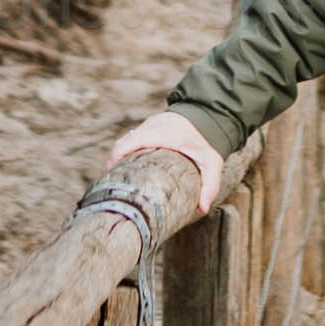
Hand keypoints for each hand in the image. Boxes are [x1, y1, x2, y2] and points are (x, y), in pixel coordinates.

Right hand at [103, 108, 225, 218]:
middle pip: (124, 141)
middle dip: (115, 159)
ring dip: (120, 156)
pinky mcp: (147, 127)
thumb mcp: (213, 162)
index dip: (119, 152)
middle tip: (112, 181)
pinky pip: (131, 139)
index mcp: (164, 134)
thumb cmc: (207, 142)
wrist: (207, 117)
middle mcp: (152, 127)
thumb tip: (203, 208)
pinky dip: (126, 151)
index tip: (111, 169)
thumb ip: (210, 184)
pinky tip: (126, 167)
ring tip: (117, 177)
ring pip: (126, 140)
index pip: (135, 139)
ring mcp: (148, 125)